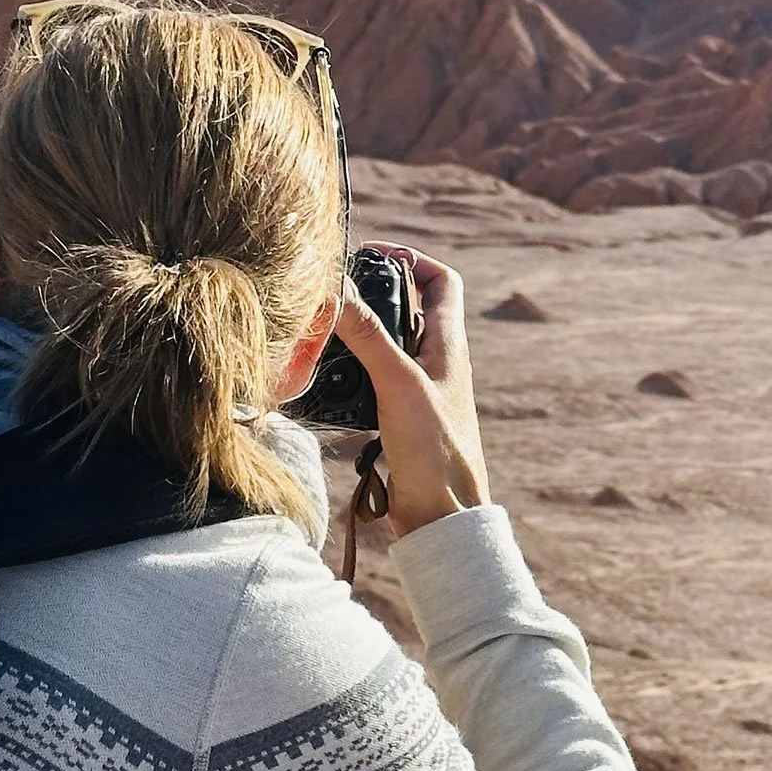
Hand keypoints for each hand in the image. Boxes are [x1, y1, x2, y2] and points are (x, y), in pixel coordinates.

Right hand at [333, 245, 490, 538]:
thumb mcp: (399, 384)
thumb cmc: (435, 450)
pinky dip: (350, 374)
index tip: (372, 254)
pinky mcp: (398, 419)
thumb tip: (337, 289)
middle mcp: (436, 363)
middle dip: (373, 293)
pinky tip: (327, 380)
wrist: (441, 516)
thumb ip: (369, 336)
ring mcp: (417, 392)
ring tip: (323, 330)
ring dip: (357, 335)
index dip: (412, 259)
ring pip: (386, 346)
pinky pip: (372, 383)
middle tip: (335, 290)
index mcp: (448, 345)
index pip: (441, 281)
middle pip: (408, 310)